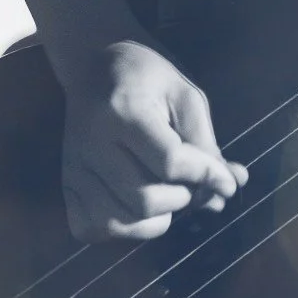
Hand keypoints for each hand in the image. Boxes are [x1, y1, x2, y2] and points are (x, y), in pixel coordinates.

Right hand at [61, 39, 247, 242]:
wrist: (93, 68)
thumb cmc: (146, 78)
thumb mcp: (184, 95)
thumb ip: (206, 141)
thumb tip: (231, 185)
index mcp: (124, 111)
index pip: (170, 162)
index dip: (207, 176)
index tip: (228, 180)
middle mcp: (92, 144)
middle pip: (145, 200)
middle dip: (184, 198)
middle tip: (193, 183)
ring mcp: (74, 169)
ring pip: (121, 221)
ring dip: (159, 218)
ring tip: (170, 193)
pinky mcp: (66, 186)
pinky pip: (93, 228)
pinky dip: (125, 228)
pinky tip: (140, 207)